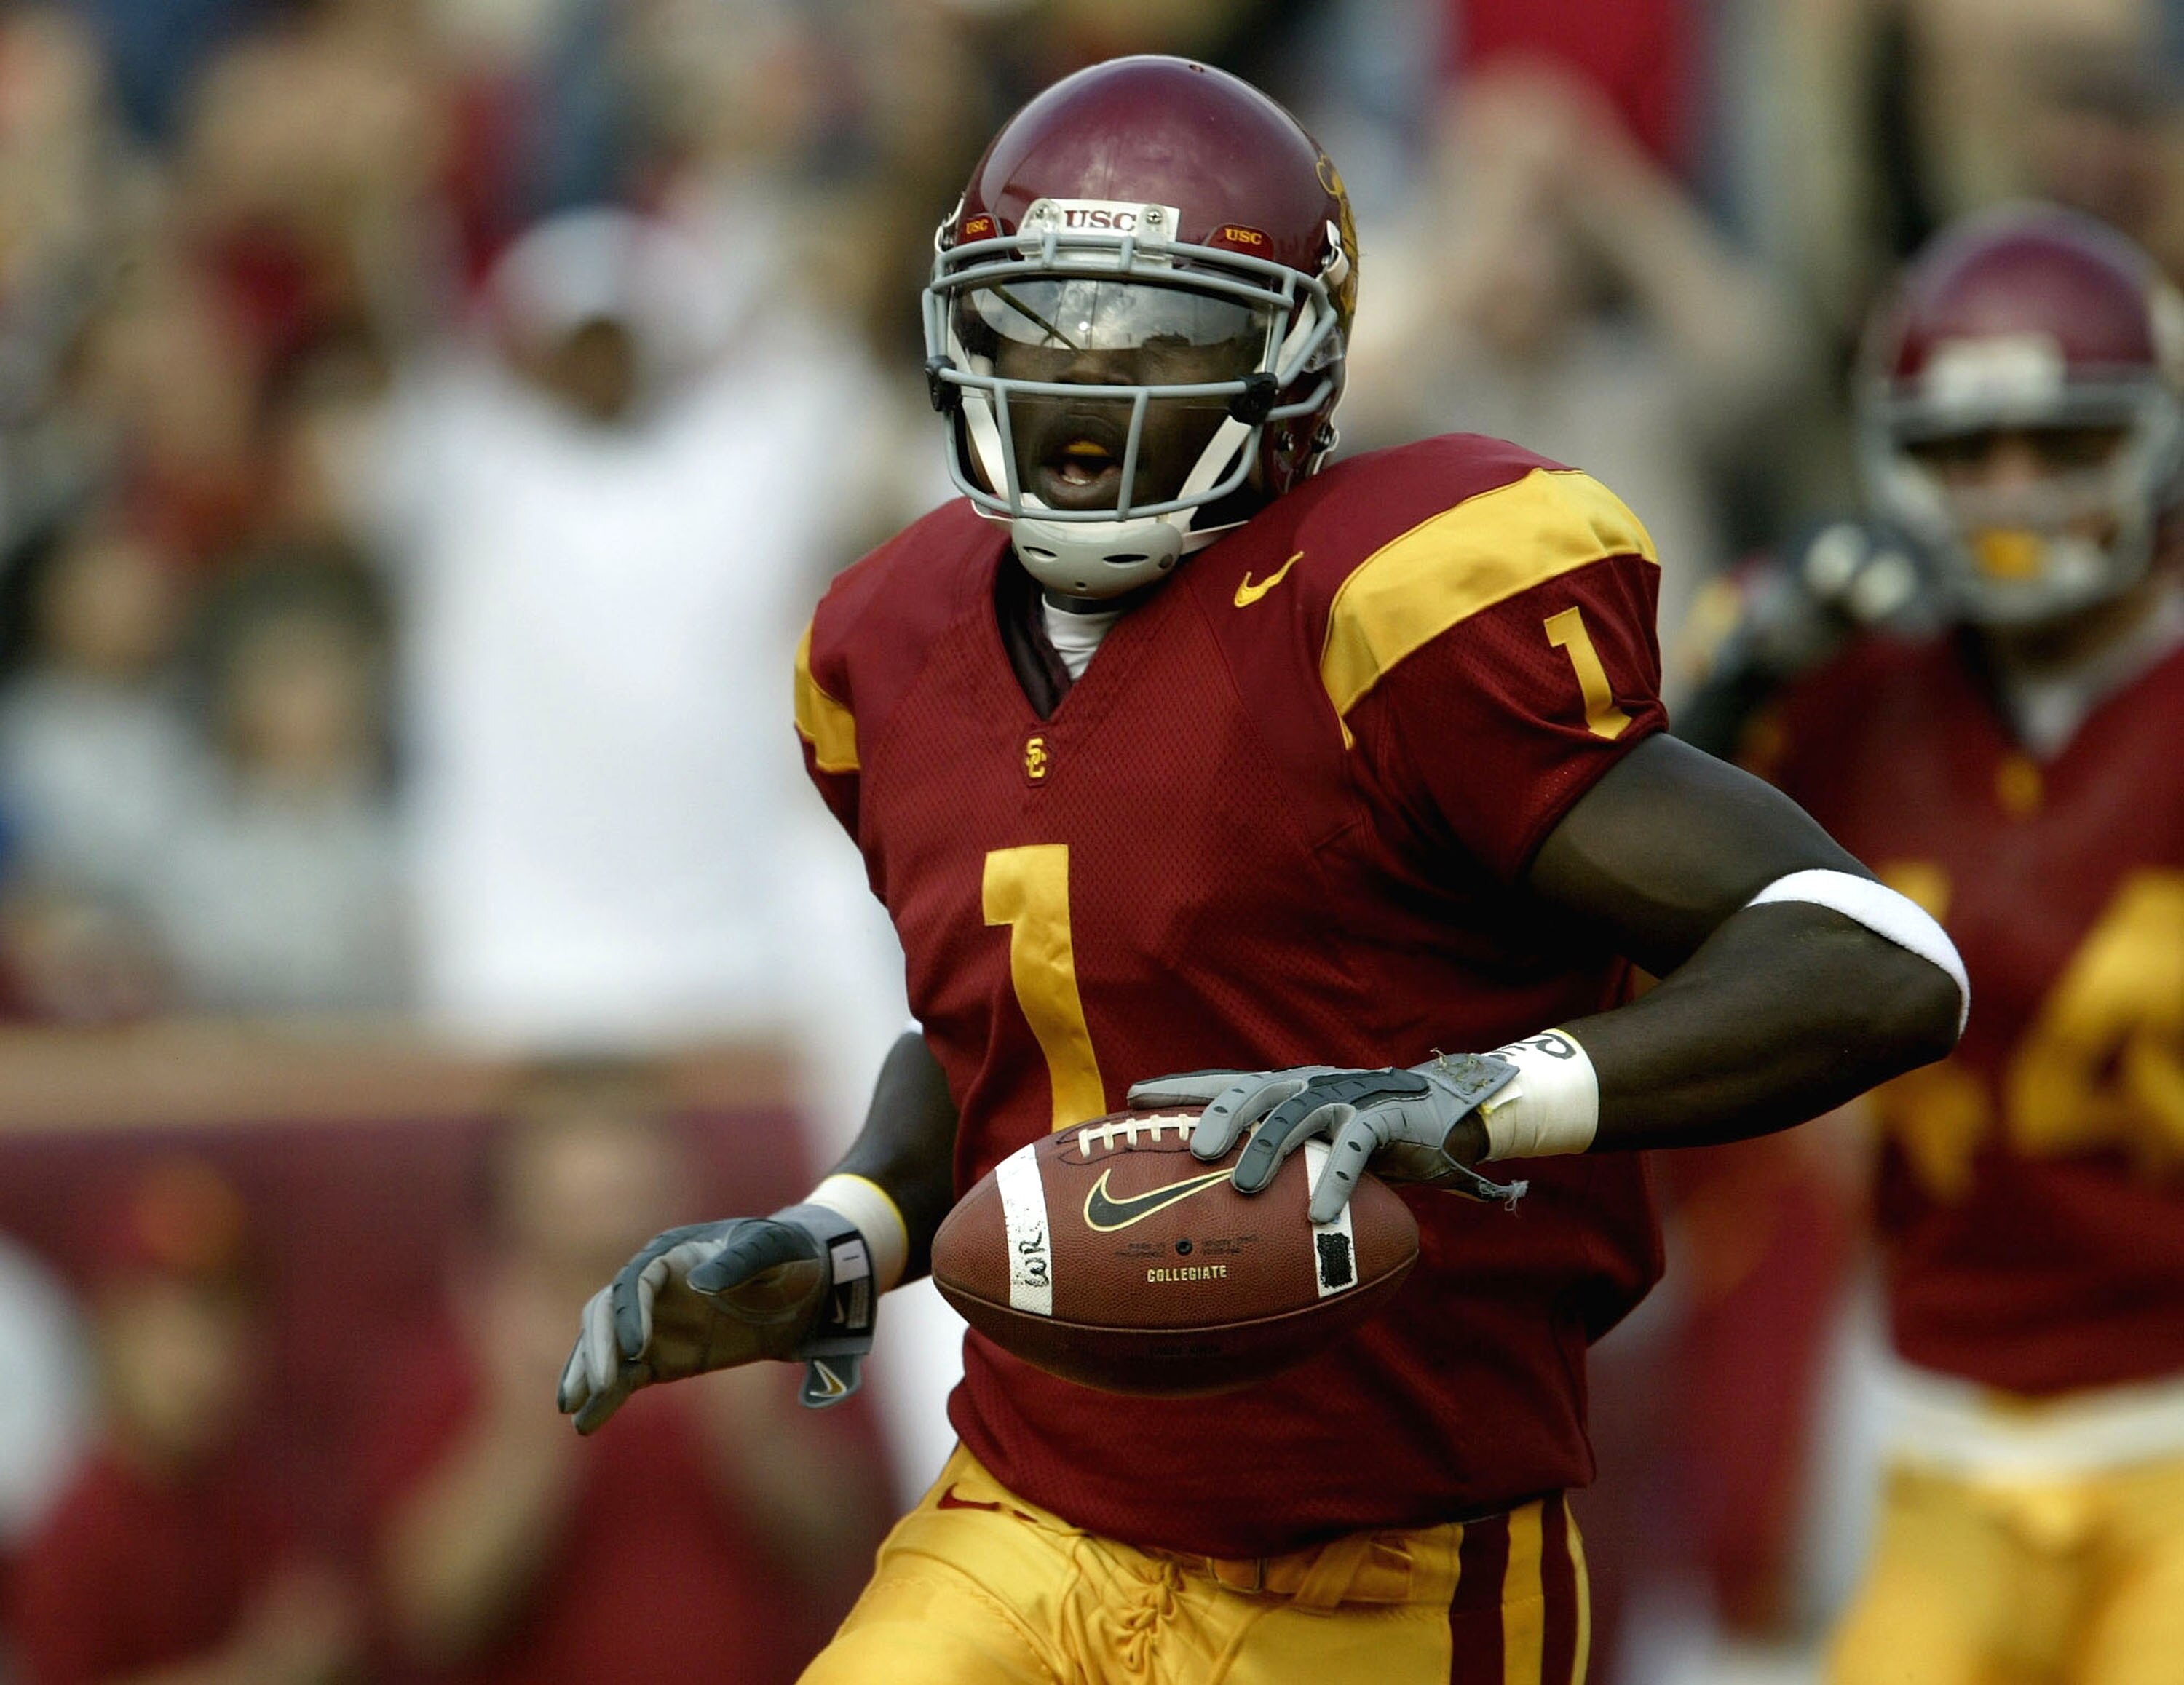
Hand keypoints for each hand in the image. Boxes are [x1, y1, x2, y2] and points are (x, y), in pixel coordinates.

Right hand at [557, 1211, 853, 1433]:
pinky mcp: (662, 1357)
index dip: (631, 1314)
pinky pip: (626, 1377)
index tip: (636, 1349)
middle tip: (597, 1386)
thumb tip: (699, 1283)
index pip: (636, 1283)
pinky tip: (585, 1423)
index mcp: (672, 1254)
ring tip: (571, 1409)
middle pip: (607, 1314)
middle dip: (596, 1349)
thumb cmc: (787, 1255)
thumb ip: (742, 1261)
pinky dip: (606, 1398)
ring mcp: (655, 1324)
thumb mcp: (774, 1250)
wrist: (804, 1284)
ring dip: (587, 1375)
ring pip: (606, 1348)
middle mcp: (653, 1289)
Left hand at [1128, 1055, 1525, 1221]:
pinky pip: (1356, 1148)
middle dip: (1219, 1116)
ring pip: (1297, 1116)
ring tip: (1243, 1187)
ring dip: (1268, 1150)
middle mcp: (1309, 1085)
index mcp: (1285, 1088)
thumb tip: (1218, 1218)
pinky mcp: (1386, 1116)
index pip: (1224, 1083)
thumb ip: (1278, 1168)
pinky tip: (1319, 1214)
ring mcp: (1346, 1097)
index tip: (1134, 1097)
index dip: (1180, 1087)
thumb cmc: (1367, 1137)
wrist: (1446, 1113)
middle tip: (1195, 1152)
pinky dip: (1336, 1180)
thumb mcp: (1316, 1147)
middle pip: (1253, 1092)